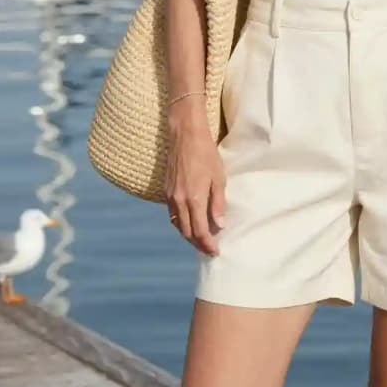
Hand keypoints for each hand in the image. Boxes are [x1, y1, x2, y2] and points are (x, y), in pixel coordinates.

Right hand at [164, 106, 226, 254]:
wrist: (185, 135)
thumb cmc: (206, 154)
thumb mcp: (219, 178)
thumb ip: (218, 203)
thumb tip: (220, 225)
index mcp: (194, 199)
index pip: (200, 231)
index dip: (208, 244)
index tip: (216, 251)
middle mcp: (179, 201)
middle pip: (187, 232)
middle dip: (198, 244)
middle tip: (209, 249)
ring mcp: (170, 196)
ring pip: (178, 225)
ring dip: (189, 236)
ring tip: (201, 240)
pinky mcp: (166, 190)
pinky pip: (172, 214)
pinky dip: (181, 223)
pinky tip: (190, 223)